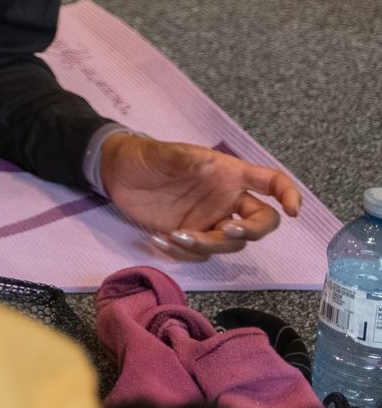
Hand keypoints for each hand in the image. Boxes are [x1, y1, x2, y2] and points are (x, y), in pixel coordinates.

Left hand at [99, 132, 300, 255]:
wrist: (115, 172)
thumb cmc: (146, 156)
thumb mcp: (163, 154)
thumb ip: (186, 161)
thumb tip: (209, 167)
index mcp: (229, 175)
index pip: (270, 182)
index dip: (288, 194)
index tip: (293, 210)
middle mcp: (226, 200)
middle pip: (260, 223)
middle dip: (251, 231)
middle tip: (226, 229)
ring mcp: (210, 220)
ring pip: (230, 244)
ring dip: (208, 244)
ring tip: (176, 234)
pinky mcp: (191, 235)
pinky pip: (201, 253)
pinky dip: (184, 252)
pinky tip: (159, 239)